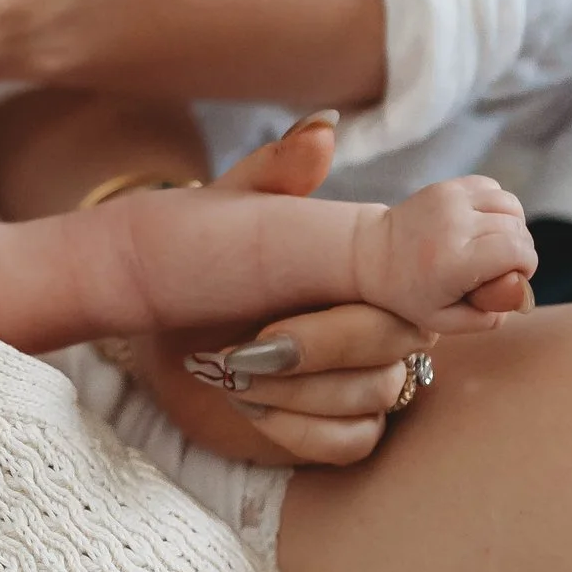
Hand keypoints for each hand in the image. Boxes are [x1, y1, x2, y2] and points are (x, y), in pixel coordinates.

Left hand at [116, 116, 437, 466]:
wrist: (149, 316)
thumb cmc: (191, 252)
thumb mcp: (228, 206)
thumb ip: (277, 172)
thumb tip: (324, 130)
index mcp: (366, 263)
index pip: (422, 283)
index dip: (402, 294)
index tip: (348, 297)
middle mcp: (377, 319)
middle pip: (395, 345)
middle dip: (319, 346)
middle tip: (245, 345)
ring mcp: (361, 377)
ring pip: (374, 396)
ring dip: (294, 389)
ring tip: (229, 368)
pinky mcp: (337, 427)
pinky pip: (353, 441)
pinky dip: (295, 428)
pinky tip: (245, 403)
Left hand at [353, 178, 536, 332]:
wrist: (371, 253)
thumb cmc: (407, 294)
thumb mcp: (443, 321)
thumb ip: (487, 319)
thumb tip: (520, 298)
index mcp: (455, 262)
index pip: (517, 252)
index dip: (527, 266)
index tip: (514, 277)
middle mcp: (455, 225)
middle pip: (517, 229)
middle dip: (522, 250)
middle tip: (504, 266)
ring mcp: (451, 199)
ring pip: (510, 204)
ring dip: (513, 226)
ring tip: (497, 244)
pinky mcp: (447, 186)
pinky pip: (493, 188)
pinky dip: (497, 206)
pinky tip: (484, 224)